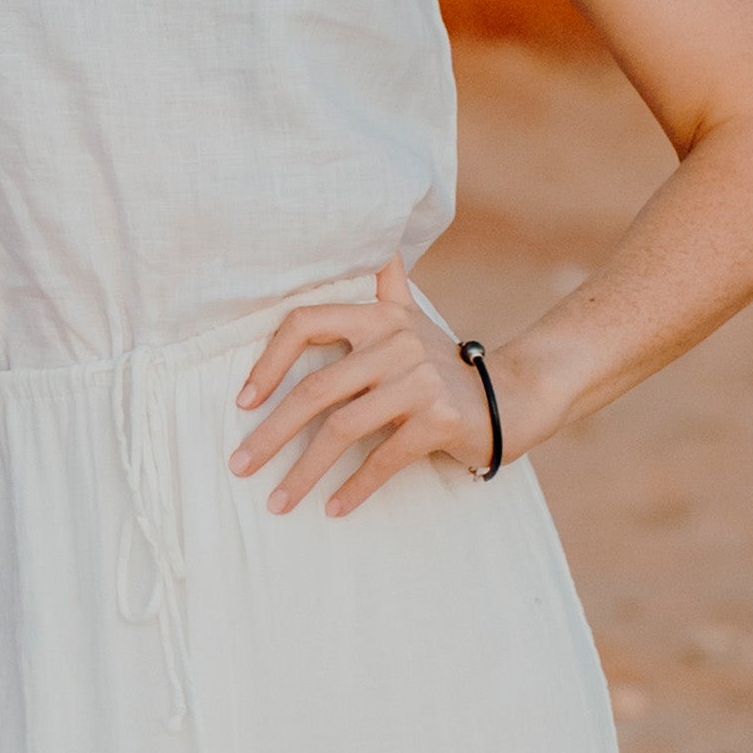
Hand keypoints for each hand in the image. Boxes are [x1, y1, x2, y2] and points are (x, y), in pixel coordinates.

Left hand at [228, 255, 496, 517]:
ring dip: (304, 472)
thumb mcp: (411, 317)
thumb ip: (386, 283)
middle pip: (316, 389)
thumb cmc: (444, 364)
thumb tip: (375, 243)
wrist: (512, 398)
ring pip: (343, 429)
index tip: (243, 402)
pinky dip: (354, 488)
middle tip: (240, 465)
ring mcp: (418, 381)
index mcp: (377, 316)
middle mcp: (395, 342)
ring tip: (277, 502)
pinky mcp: (439, 420)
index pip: (306, 323)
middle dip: (272, 433)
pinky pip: (383, 459)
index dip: (269, 362)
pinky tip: (333, 509)